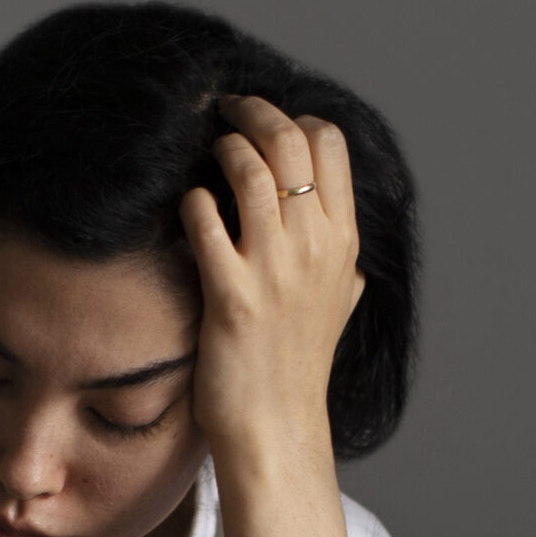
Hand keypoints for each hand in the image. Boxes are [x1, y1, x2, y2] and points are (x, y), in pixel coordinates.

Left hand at [180, 94, 364, 459]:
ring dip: (222, 149)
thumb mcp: (340, 308)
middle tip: (226, 110)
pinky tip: (187, 206)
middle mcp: (314, 247)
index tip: (266, 123)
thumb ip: (344, 268)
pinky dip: (192, 201)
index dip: (295, 119)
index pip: (329, 144)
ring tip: (207, 152)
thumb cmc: (299, 367)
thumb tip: (349, 250)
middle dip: (253, 112)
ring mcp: (274, 269)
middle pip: (289, 141)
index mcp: (342, 241)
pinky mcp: (231, 293)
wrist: (276, 426)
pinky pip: (205, 218)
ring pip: (248, 169)